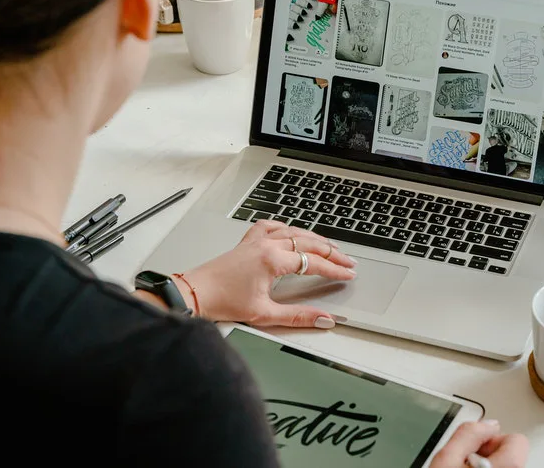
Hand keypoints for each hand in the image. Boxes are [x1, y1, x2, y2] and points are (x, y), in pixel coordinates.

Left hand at [178, 220, 355, 327]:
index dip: (335, 269)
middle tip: (348, 261)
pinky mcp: (247, 243)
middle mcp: (266, 245)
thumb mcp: (264, 314)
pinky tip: (292, 231)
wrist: (195, 294)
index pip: (313, 262)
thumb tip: (323, 318)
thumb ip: (298, 316)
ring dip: (314, 238)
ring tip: (329, 246)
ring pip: (293, 231)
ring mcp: (256, 241)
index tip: (348, 274)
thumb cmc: (222, 302)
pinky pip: (271, 226)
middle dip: (332, 252)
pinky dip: (286, 227)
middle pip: (308, 243)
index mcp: (272, 260)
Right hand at [430, 421, 528, 467]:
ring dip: (487, 463)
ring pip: (505, 463)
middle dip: (488, 452)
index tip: (475, 446)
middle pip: (511, 453)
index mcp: (509, 465)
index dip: (491, 439)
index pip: (517, 439)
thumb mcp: (446, 459)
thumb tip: (485, 423)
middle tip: (467, 462)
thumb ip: (467, 433)